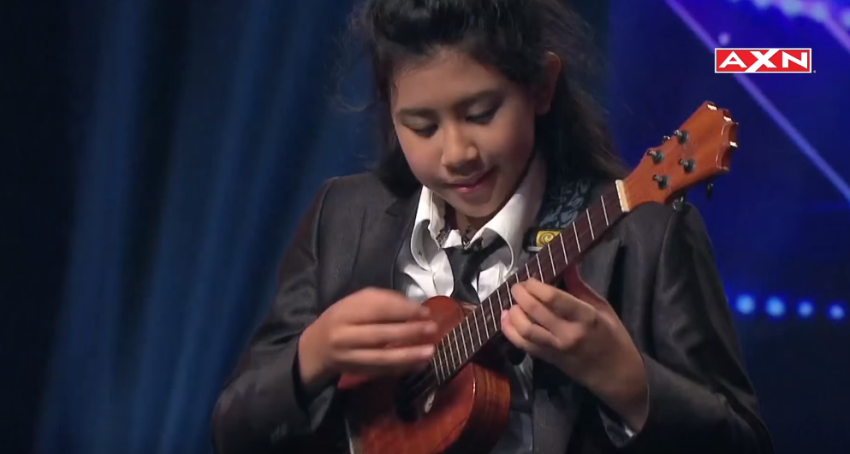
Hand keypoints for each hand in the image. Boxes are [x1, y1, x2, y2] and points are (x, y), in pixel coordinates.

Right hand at [298, 288, 436, 389]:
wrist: (317, 347)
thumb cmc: (342, 318)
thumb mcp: (355, 302)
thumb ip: (382, 301)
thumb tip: (413, 307)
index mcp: (345, 312)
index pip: (377, 309)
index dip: (403, 310)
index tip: (425, 312)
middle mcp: (344, 335)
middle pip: (379, 334)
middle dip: (408, 332)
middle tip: (432, 329)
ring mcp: (349, 357)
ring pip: (381, 357)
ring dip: (408, 355)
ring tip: (430, 352)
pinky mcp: (356, 372)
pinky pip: (381, 371)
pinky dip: (401, 368)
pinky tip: (419, 364)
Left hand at [500, 265, 648, 430]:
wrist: (617, 376)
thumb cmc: (614, 339)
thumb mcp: (604, 309)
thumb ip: (580, 287)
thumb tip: (566, 265)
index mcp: (585, 317)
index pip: (553, 298)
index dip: (536, 285)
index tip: (530, 278)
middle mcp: (567, 334)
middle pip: (535, 310)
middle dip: (521, 295)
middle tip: (517, 287)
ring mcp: (555, 348)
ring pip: (524, 329)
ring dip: (513, 313)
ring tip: (512, 303)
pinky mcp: (548, 359)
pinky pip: (523, 345)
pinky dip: (510, 331)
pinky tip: (506, 319)